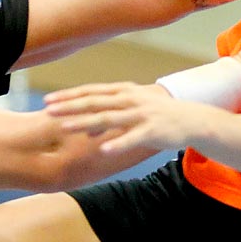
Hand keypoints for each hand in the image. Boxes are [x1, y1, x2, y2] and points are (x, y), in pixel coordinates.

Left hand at [44, 82, 219, 154]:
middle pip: (95, 102)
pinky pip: (132, 138)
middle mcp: (130, 99)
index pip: (91, 91)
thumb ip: (107, 116)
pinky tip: (103, 150)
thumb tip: (84, 126)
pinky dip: (117, 143)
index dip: (69, 96)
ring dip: (85, 122)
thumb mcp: (130, 111)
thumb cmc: (156, 116)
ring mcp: (141, 114)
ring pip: (109, 118)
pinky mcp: (152, 130)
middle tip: (48, 110)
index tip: (48, 100)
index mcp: (123, 91)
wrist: (192, 120)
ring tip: (66, 128)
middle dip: (70, 106)